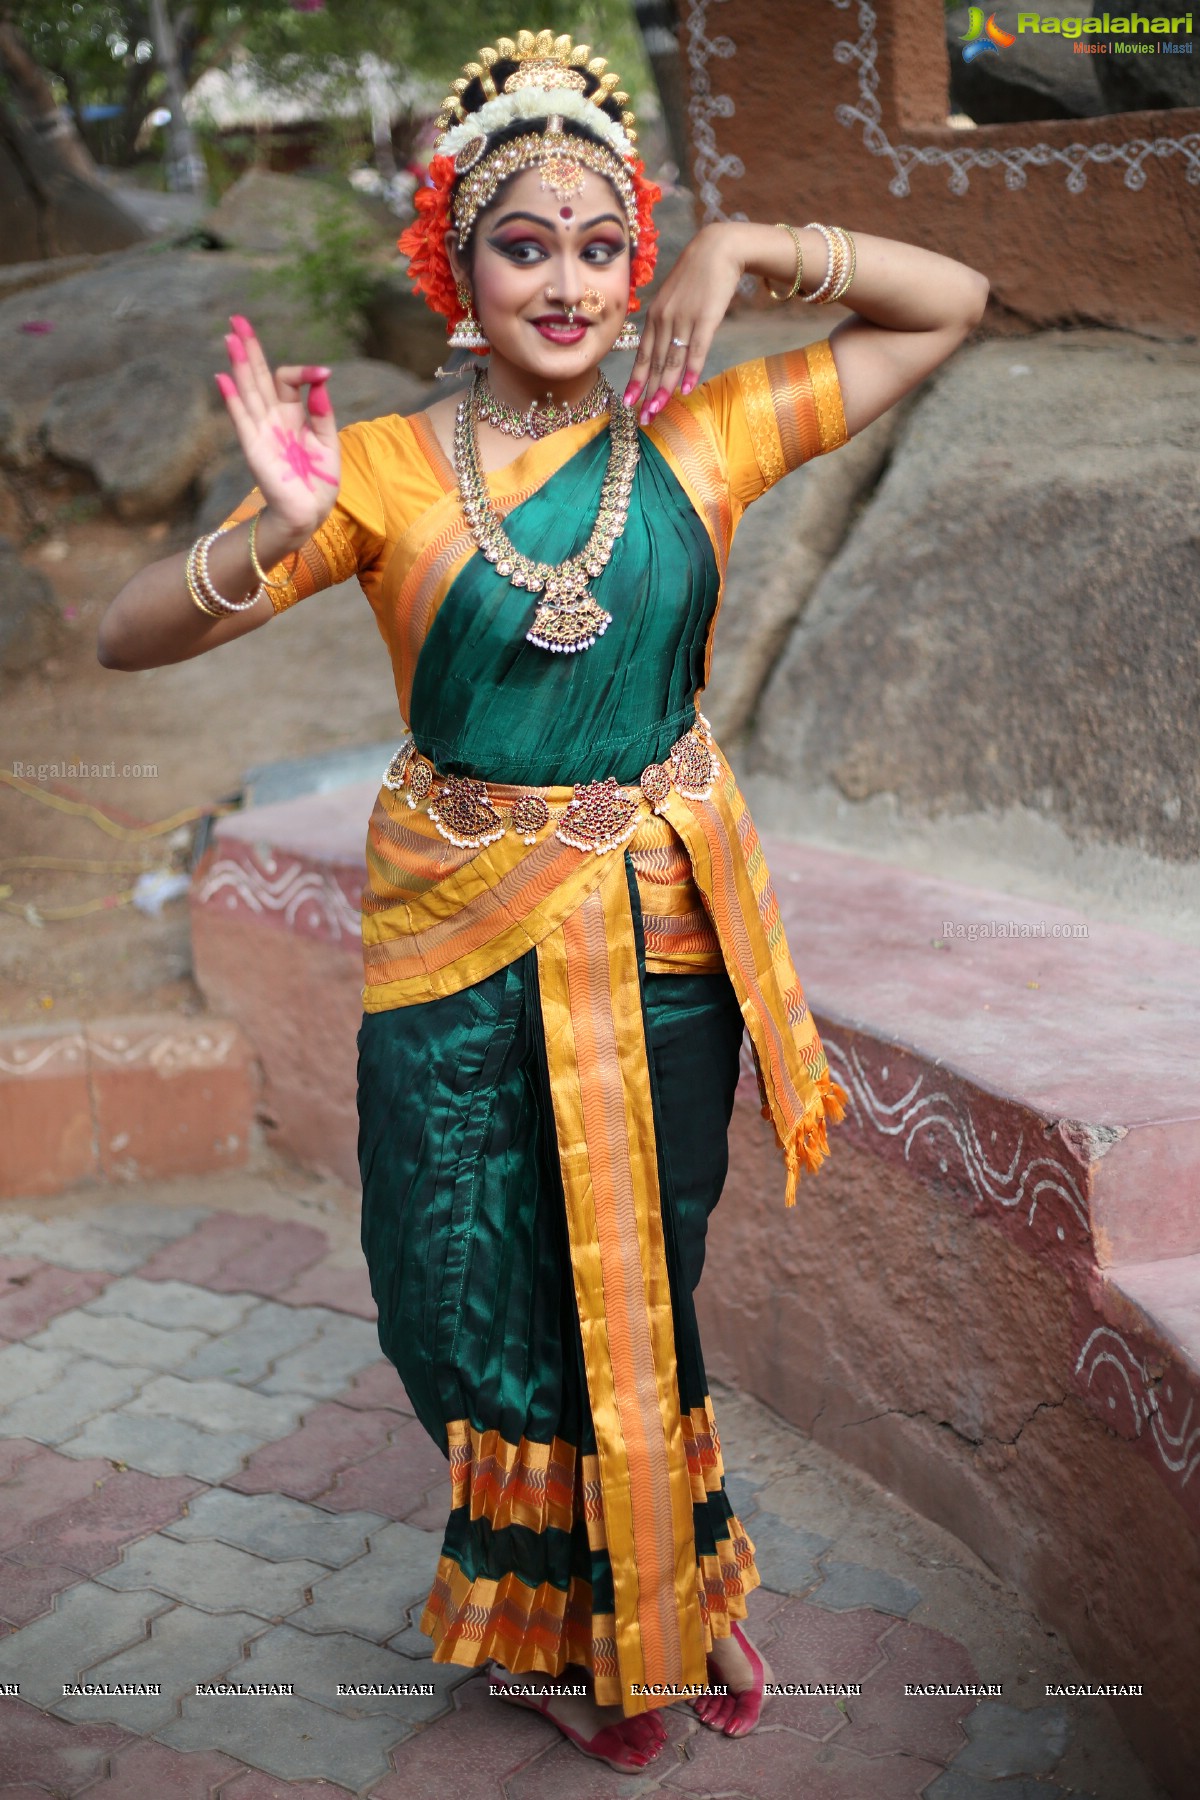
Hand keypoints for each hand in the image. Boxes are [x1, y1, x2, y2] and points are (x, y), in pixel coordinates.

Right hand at [214, 315, 340, 541]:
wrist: (308, 514)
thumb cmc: (318, 482)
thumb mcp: (328, 442)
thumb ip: (322, 412)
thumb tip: (321, 380)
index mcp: (293, 415)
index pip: (289, 381)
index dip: (304, 372)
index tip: (323, 374)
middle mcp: (273, 419)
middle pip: (259, 377)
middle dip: (249, 349)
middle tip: (237, 319)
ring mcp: (262, 432)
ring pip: (248, 391)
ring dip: (238, 365)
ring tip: (229, 338)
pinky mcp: (255, 448)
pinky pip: (242, 420)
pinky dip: (233, 400)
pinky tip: (222, 378)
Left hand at [623, 223, 745, 423]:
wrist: (718, 248)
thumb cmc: (697, 275)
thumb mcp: (673, 298)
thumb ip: (666, 322)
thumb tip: (662, 347)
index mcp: (655, 316)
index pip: (643, 354)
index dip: (636, 380)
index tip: (628, 402)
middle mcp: (665, 319)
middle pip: (655, 363)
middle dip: (647, 393)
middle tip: (642, 418)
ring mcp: (685, 318)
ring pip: (672, 360)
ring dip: (664, 388)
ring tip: (658, 411)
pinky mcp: (706, 317)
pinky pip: (696, 349)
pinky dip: (690, 370)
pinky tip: (685, 389)